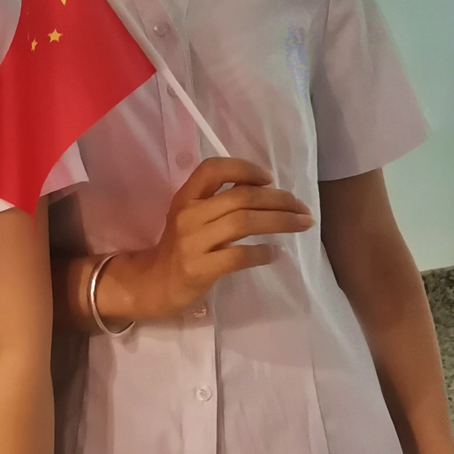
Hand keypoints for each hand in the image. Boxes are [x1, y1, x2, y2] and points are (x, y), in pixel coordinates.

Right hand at [96, 158, 312, 325]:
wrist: (151, 285)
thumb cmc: (179, 249)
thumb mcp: (191, 218)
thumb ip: (218, 203)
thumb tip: (266, 193)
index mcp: (186, 197)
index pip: (212, 169)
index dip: (244, 168)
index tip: (270, 178)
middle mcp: (188, 214)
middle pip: (241, 197)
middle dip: (279, 200)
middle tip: (302, 208)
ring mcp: (192, 242)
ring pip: (244, 222)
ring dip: (280, 222)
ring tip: (302, 224)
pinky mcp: (199, 269)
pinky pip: (238, 256)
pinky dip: (262, 253)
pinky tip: (276, 253)